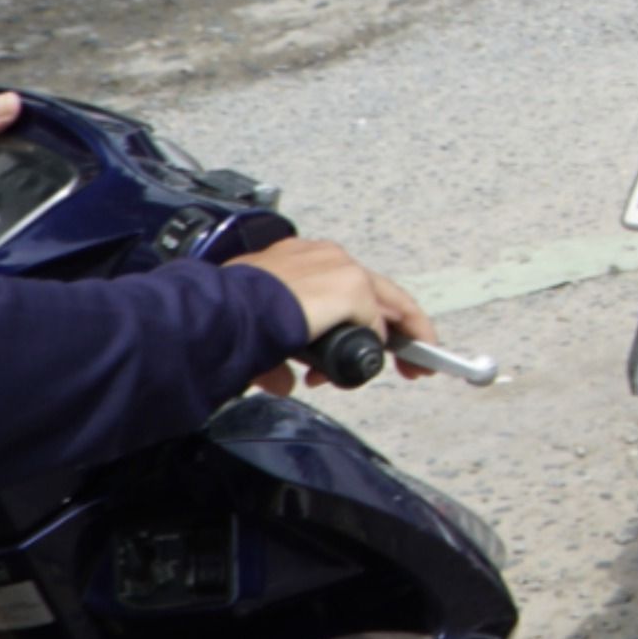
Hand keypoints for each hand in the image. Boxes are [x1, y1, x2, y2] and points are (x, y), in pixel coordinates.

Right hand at [227, 238, 434, 384]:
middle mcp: (322, 257)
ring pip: (384, 304)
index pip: (344, 284)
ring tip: (412, 366)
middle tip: (413, 357)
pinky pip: (374, 323)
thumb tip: (284, 381)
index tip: (365, 339)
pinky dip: (375, 344)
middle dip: (398, 325)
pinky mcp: (350, 287)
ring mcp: (339, 269)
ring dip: (396, 338)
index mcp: (297, 259)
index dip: (359, 316)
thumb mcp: (257, 330)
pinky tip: (375, 360)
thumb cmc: (228, 314)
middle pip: (377, 290)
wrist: (224, 313)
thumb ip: (278, 355)